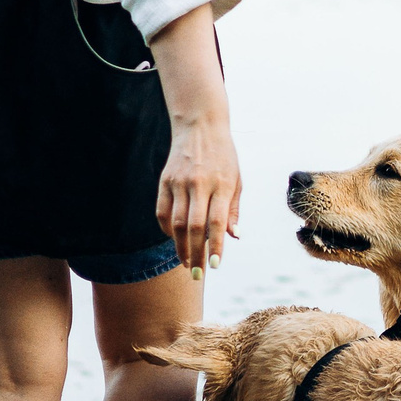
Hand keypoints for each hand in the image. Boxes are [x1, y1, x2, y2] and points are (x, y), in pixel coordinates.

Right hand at [157, 112, 240, 275]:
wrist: (200, 126)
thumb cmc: (224, 157)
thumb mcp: (237, 180)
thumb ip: (233, 210)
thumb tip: (234, 237)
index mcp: (221, 184)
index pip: (217, 222)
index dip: (216, 246)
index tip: (215, 266)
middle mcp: (198, 184)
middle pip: (193, 227)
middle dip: (195, 254)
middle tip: (197, 274)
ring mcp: (178, 182)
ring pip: (176, 223)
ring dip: (180, 246)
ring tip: (186, 262)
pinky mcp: (164, 181)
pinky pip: (163, 212)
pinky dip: (168, 230)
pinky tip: (175, 240)